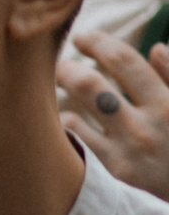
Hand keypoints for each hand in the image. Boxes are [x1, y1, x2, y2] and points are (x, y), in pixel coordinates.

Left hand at [59, 29, 168, 199]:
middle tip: (57, 64)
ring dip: (62, 101)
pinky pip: (77, 146)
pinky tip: (62, 119)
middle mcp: (144, 126)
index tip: (83, 37)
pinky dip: (67, 127)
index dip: (100, 44)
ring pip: (77, 117)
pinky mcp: (112, 177)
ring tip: (56, 89)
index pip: (126, 62)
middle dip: (68, 69)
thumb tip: (156, 48)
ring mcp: (125, 153)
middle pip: (92, 87)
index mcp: (167, 103)